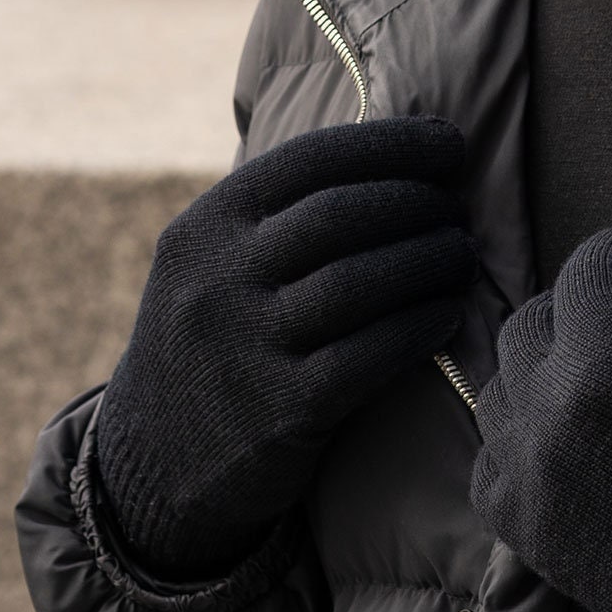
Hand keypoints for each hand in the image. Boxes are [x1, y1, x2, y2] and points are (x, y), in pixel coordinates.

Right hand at [94, 116, 477, 576]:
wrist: (149, 468)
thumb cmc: (215, 340)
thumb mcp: (212, 262)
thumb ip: (280, 213)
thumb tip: (402, 155)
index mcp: (206, 226)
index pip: (312, 158)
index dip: (395, 144)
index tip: (451, 144)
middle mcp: (217, 280)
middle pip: (343, 215)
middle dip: (420, 202)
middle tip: (460, 211)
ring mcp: (244, 348)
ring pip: (361, 281)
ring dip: (432, 260)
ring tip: (462, 256)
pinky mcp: (280, 414)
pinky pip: (369, 355)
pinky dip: (420, 326)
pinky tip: (447, 314)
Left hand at [472, 226, 611, 611]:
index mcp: (602, 376)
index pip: (583, 274)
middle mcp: (543, 427)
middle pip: (525, 324)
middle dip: (572, 300)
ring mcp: (526, 488)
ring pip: (497, 389)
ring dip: (539, 362)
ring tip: (595, 363)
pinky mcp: (527, 537)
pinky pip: (490, 461)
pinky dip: (516, 433)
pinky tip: (566, 432)